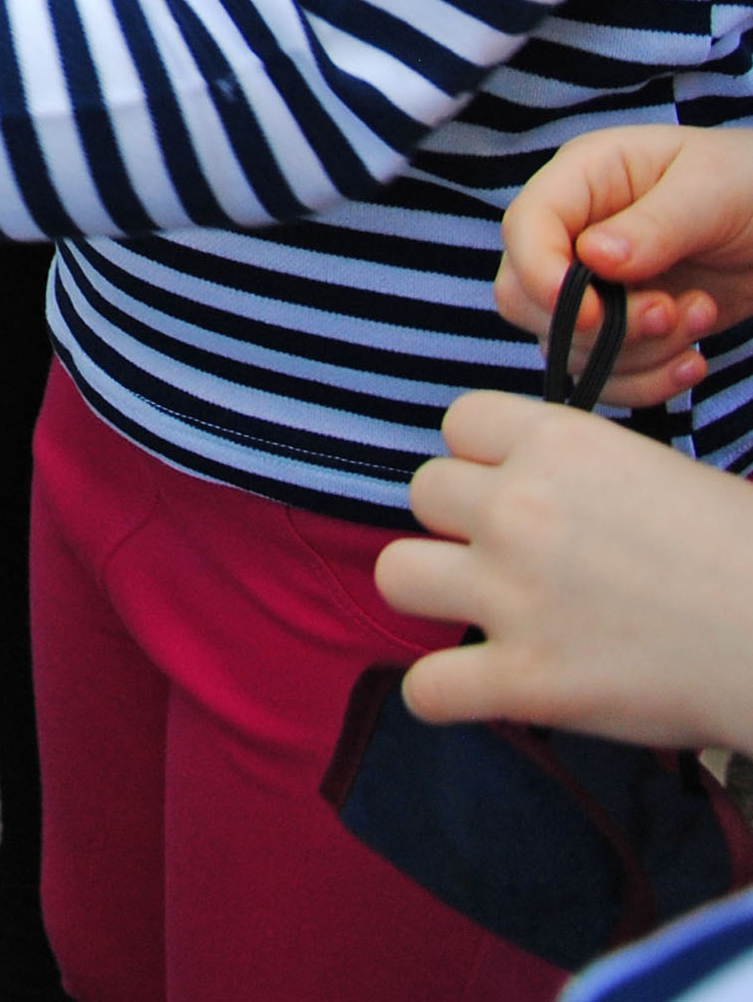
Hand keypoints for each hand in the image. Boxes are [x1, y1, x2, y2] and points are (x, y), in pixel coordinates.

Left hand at [377, 391, 752, 751]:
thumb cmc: (737, 549)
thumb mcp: (649, 465)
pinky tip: (478, 688)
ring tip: (484, 612)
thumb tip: (520, 477)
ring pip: (397, 572)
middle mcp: (520, 507)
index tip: (520, 488)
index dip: (485, 457)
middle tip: (514, 556)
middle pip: (423, 491)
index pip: (457, 422)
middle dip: (461, 522)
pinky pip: (426, 687)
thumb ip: (571, 466)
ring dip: (433, 591)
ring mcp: (514, 594)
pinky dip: (443, 694)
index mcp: (557, 442)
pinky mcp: (525, 681)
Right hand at [495, 125, 752, 407]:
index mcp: (583, 177)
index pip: (524, 227)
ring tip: (700, 316)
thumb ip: (653, 224)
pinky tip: (694, 361)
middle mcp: (575, 231)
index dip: (543, 276)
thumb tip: (593, 258)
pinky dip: (647, 382)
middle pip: (523, 295)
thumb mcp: (711, 190)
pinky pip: (603, 374)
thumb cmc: (749, 182)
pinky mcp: (622, 328)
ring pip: (564, 345)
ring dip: (636, 354)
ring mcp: (595, 284)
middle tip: (667, 313)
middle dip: (593, 326)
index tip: (594, 315)